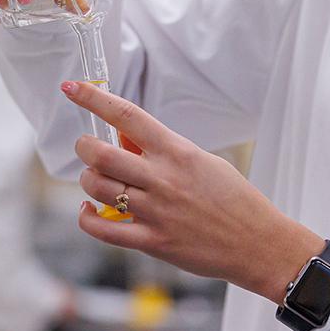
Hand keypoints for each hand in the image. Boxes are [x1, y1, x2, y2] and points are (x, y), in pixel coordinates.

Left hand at [61, 81, 325, 303]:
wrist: (257, 242)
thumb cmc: (234, 199)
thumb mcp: (204, 161)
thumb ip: (166, 152)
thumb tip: (128, 142)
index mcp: (177, 151)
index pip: (127, 116)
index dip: (94, 98)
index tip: (72, 88)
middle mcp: (163, 178)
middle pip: (102, 154)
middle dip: (84, 147)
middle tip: (86, 147)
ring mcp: (156, 211)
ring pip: (98, 189)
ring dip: (88, 180)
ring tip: (94, 179)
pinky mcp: (152, 241)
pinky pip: (103, 230)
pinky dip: (87, 219)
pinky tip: (89, 212)